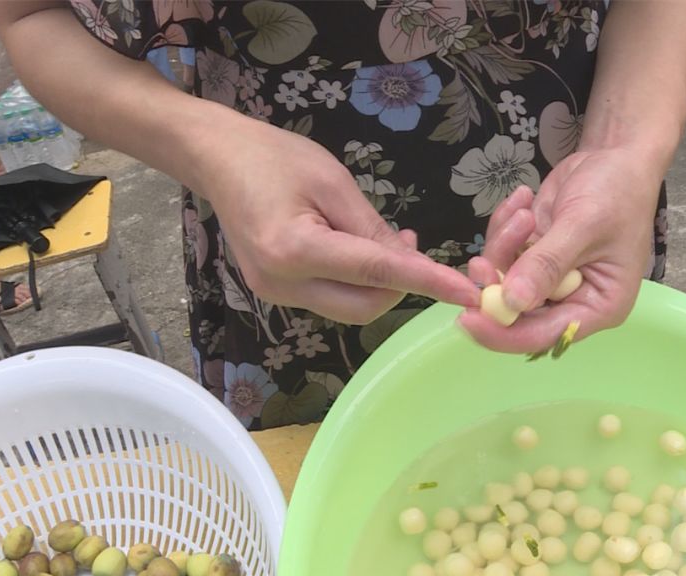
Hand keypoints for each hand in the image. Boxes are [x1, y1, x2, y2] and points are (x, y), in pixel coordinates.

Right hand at [196, 116, 478, 323]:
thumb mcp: (332, 181)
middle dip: (400, 285)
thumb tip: (410, 263)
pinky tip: (358, 250)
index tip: (467, 293)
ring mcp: (275, 294)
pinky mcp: (275, 294)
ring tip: (385, 240)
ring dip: (379, 284)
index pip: (376, 273)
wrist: (218, 160)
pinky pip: (330, 298)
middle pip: (365, 306)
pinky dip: (356, 282)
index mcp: (294, 250)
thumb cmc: (274, 158)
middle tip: (411, 244)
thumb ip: (372, 228)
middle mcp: (283, 284)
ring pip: (349, 307)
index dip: (427, 283)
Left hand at [458, 147, 660, 351]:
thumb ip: (547, 263)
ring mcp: (549, 278)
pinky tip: (523, 198)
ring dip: (503, 245)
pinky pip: (503, 253)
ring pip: (503, 279)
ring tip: (523, 210)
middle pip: (516, 312)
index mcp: (597, 306)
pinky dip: (504, 228)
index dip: (503, 333)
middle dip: (494, 284)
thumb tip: (512, 302)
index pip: (543, 335)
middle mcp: (572, 299)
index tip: (467, 319)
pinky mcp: (533, 255)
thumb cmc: (617, 192)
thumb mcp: (584, 225)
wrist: (616, 157)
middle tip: (478, 261)